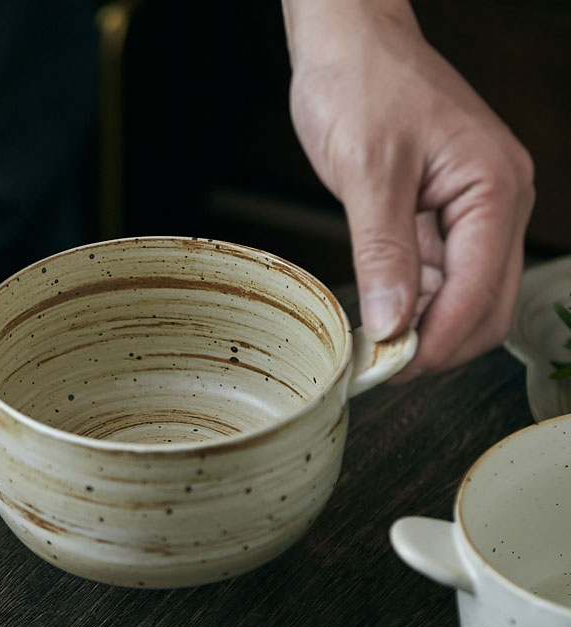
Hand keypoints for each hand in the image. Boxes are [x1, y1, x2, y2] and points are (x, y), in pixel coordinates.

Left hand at [282, 0, 534, 379]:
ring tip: (374, 347)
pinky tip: (380, 313)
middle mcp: (495, 204)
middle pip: (485, 307)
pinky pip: (439, 276)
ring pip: (463, 298)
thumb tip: (391, 323)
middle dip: (437, 345)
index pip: (479, 294)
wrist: (349, 41)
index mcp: (493, 189)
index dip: (436, 342)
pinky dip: (413, 303)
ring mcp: (471, 212)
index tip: (390, 369)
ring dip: (424, 328)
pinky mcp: (441, 215)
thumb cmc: (362, 82)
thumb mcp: (367, 172)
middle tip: (381, 367)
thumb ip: (384, 253)